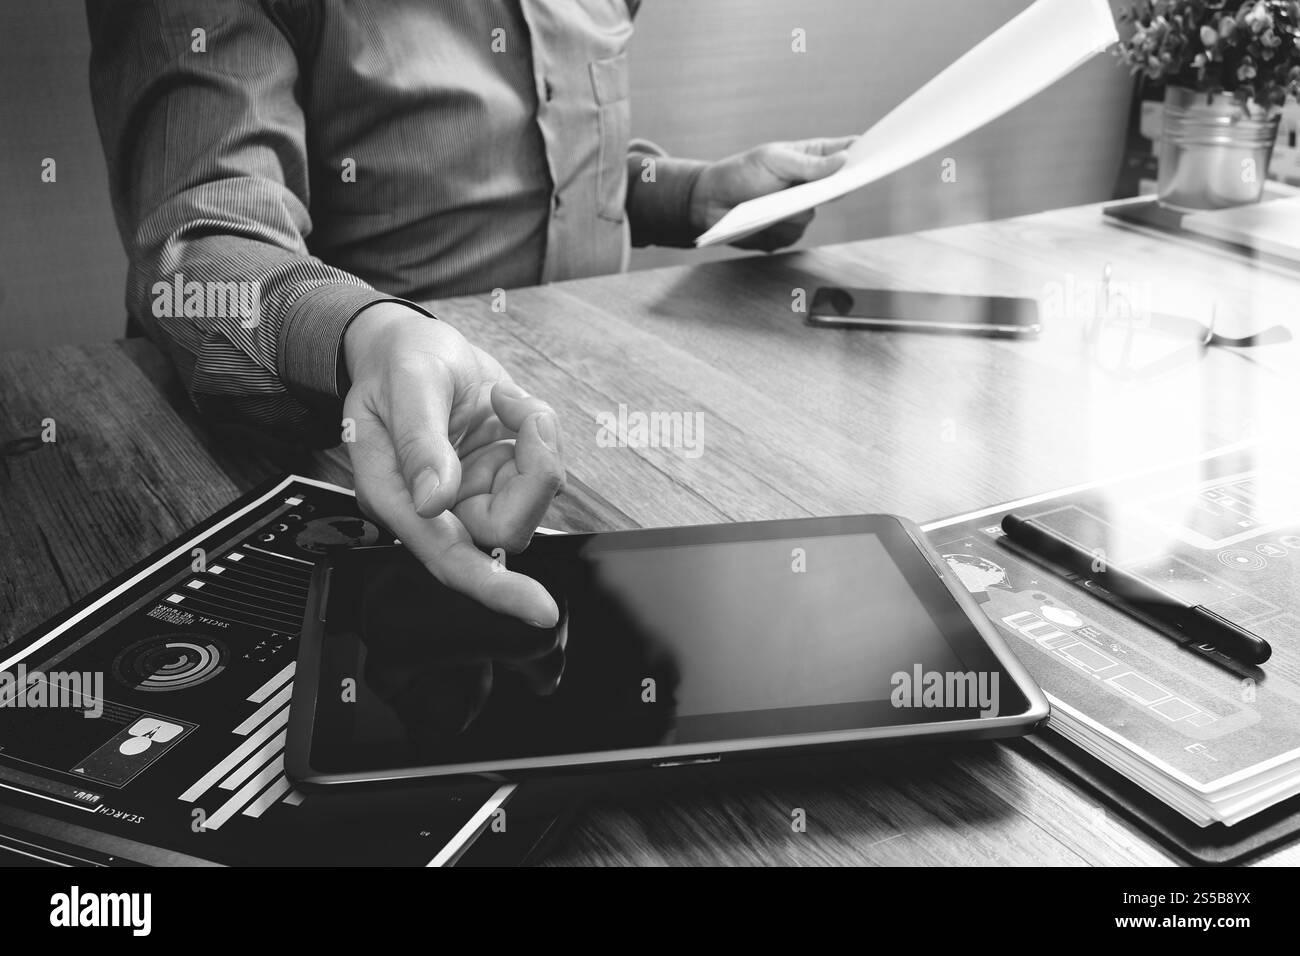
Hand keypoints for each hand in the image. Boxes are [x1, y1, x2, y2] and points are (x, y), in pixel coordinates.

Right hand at [342, 302, 564, 627]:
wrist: (407, 343)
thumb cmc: (396, 362)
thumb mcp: (407, 385)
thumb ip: (420, 442)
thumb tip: (435, 499)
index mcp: (396, 496)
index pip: (448, 558)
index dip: (495, 587)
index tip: (539, 608)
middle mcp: (435, 505)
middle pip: (505, 528)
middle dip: (533, 475)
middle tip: (526, 417)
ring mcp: (470, 489)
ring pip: (530, 499)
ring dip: (538, 445)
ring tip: (510, 401)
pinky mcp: (497, 471)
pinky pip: (540, 468)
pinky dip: (538, 431)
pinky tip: (509, 403)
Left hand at [689, 136, 854, 251]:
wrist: (707, 204)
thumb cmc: (739, 173)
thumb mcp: (773, 161)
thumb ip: (808, 163)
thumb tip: (844, 159)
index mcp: (810, 158)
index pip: (845, 153)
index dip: (863, 155)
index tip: (880, 153)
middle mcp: (810, 186)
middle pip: (838, 189)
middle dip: (834, 187)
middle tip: (834, 184)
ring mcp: (799, 211)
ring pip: (811, 216)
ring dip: (792, 210)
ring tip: (769, 202)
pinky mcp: (785, 234)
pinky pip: (793, 235)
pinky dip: (777, 228)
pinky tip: (762, 220)